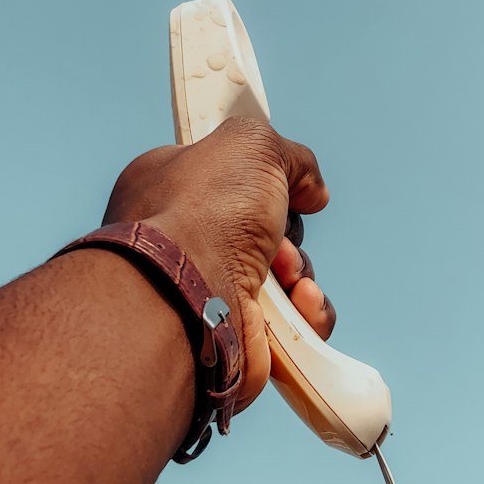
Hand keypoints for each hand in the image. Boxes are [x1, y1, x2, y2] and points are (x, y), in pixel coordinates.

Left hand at [103, 117, 336, 408]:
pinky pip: (293, 328)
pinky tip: (299, 305)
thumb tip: (312, 192)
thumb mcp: (250, 144)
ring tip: (285, 278)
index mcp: (171, 192)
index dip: (266, 183)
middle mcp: (184, 245)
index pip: (230, 183)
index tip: (286, 187)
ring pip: (285, 282)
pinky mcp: (236, 338)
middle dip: (289, 236)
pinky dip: (306, 315)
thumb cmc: (203, 214)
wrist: (181, 297)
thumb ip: (290, 155)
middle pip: (267, 234)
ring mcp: (208, 295)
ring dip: (300, 274)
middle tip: (277, 239)